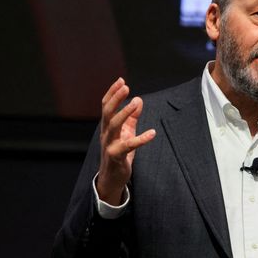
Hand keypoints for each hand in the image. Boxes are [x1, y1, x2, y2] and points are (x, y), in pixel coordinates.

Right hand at [96, 78, 155, 204]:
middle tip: (126, 86)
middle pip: (107, 112)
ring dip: (124, 113)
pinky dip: (140, 139)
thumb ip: (132, 118)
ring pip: (113, 126)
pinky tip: (152, 133)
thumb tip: (139, 100)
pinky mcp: (116, 156)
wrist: (112, 178)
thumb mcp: (126, 133)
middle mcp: (105, 134)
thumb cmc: (119, 154)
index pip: (106, 106)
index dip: (112, 93)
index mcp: (107, 127)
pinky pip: (128, 146)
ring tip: (136, 102)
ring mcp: (109, 145)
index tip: (121, 80)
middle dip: (116, 98)